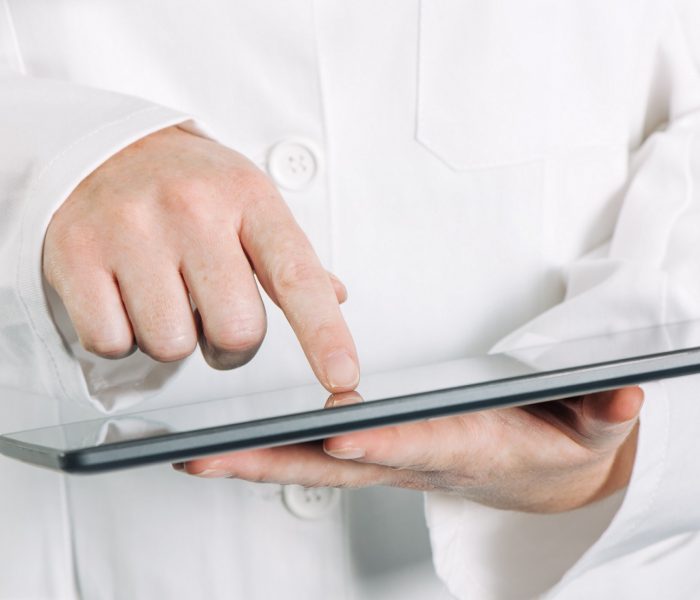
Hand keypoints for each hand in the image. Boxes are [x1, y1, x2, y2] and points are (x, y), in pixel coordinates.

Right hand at [43, 126, 358, 391]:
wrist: (102, 146)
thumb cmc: (188, 184)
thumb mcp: (249, 202)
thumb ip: (291, 257)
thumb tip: (336, 296)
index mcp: (248, 199)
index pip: (298, 278)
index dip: (324, 335)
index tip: (342, 377)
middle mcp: (192, 210)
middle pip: (237, 331)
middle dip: (231, 346)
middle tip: (214, 318)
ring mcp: (131, 231)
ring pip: (172, 345)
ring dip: (174, 339)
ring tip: (164, 298)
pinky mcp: (76, 255)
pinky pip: (111, 343)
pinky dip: (121, 337)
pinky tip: (123, 298)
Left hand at [176, 386, 642, 512]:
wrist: (529, 468)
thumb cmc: (546, 440)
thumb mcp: (586, 425)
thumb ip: (602, 410)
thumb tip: (624, 391)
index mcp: (461, 447)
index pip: (418, 444)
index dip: (384, 442)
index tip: (340, 434)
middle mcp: (410, 459)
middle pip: (337, 464)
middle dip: (275, 462)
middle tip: (211, 457)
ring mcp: (382, 462)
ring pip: (309, 465)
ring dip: (252, 461)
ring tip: (194, 456)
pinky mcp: (367, 456)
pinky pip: (307, 459)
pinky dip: (263, 456)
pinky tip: (223, 452)